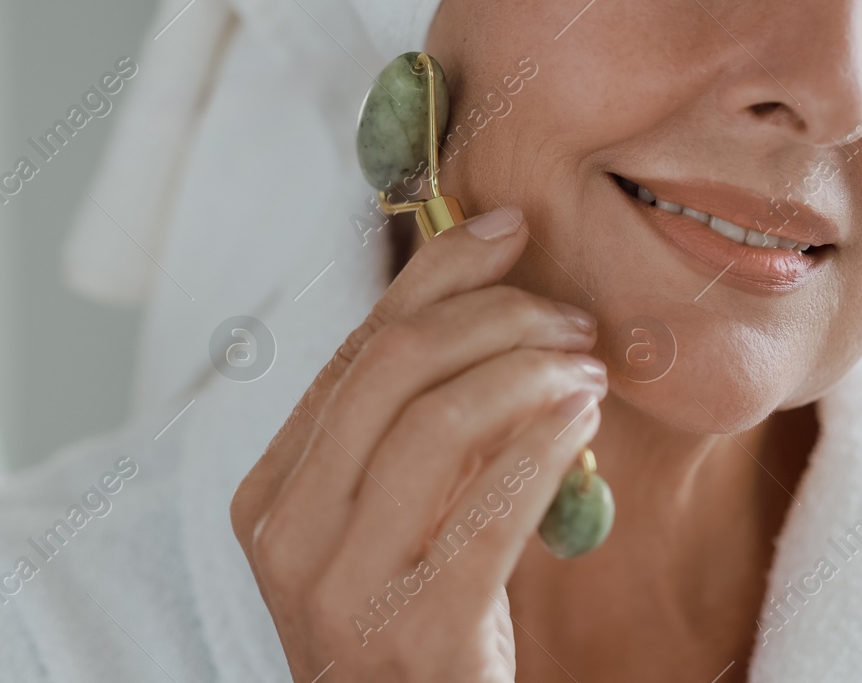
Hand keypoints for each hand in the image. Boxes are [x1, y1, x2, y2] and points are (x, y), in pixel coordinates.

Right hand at [230, 206, 606, 680]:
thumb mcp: (393, 521)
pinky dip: (545, 439)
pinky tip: (583, 413)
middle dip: (493, 314)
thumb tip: (485, 300)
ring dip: (528, 371)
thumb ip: (414, 429)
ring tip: (588, 364)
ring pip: (435, 421)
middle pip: (390, 368)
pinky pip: (489, 507)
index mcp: (273, 492)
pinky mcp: (415, 634)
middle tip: (570, 313)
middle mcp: (288, 534)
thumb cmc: (420, 626)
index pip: (355, 350)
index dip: (434, 274)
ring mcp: (341, 589)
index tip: (507, 227)